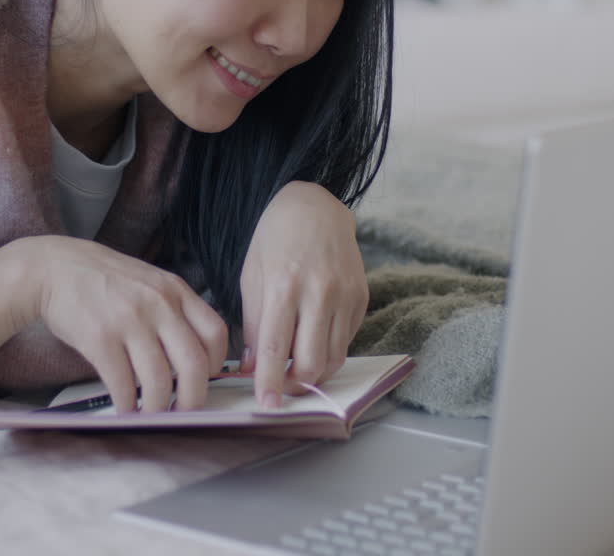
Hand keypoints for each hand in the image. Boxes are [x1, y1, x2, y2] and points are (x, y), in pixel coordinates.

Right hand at [20, 236, 226, 412]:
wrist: (52, 267)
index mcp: (175, 290)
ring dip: (157, 408)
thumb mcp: (148, 282)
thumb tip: (191, 359)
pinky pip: (123, 384)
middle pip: (194, 364)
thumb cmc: (102, 279)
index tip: (205, 379)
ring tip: (150, 415)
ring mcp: (129, 320)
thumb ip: (171, 311)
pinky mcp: (99, 338)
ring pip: (159, 381)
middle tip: (185, 413)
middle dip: (194, 399)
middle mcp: (158, 304)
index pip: (215, 333)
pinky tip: (125, 408)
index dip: (217, 364)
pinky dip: (127, 405)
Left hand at [239, 181, 368, 407]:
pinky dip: (329, 350)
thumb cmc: (274, 241)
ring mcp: (345, 294)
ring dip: (314, 373)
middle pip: (312, 361)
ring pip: (334, 357)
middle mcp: (319, 291)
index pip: (277, 347)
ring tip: (296, 368)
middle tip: (280, 387)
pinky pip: (346, 340)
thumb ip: (255, 324)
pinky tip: (313, 339)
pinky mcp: (362, 297)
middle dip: (295, 385)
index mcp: (284, 284)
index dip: (271, 382)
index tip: (266, 405)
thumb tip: (254, 368)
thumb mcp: (252, 277)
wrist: (314, 207)